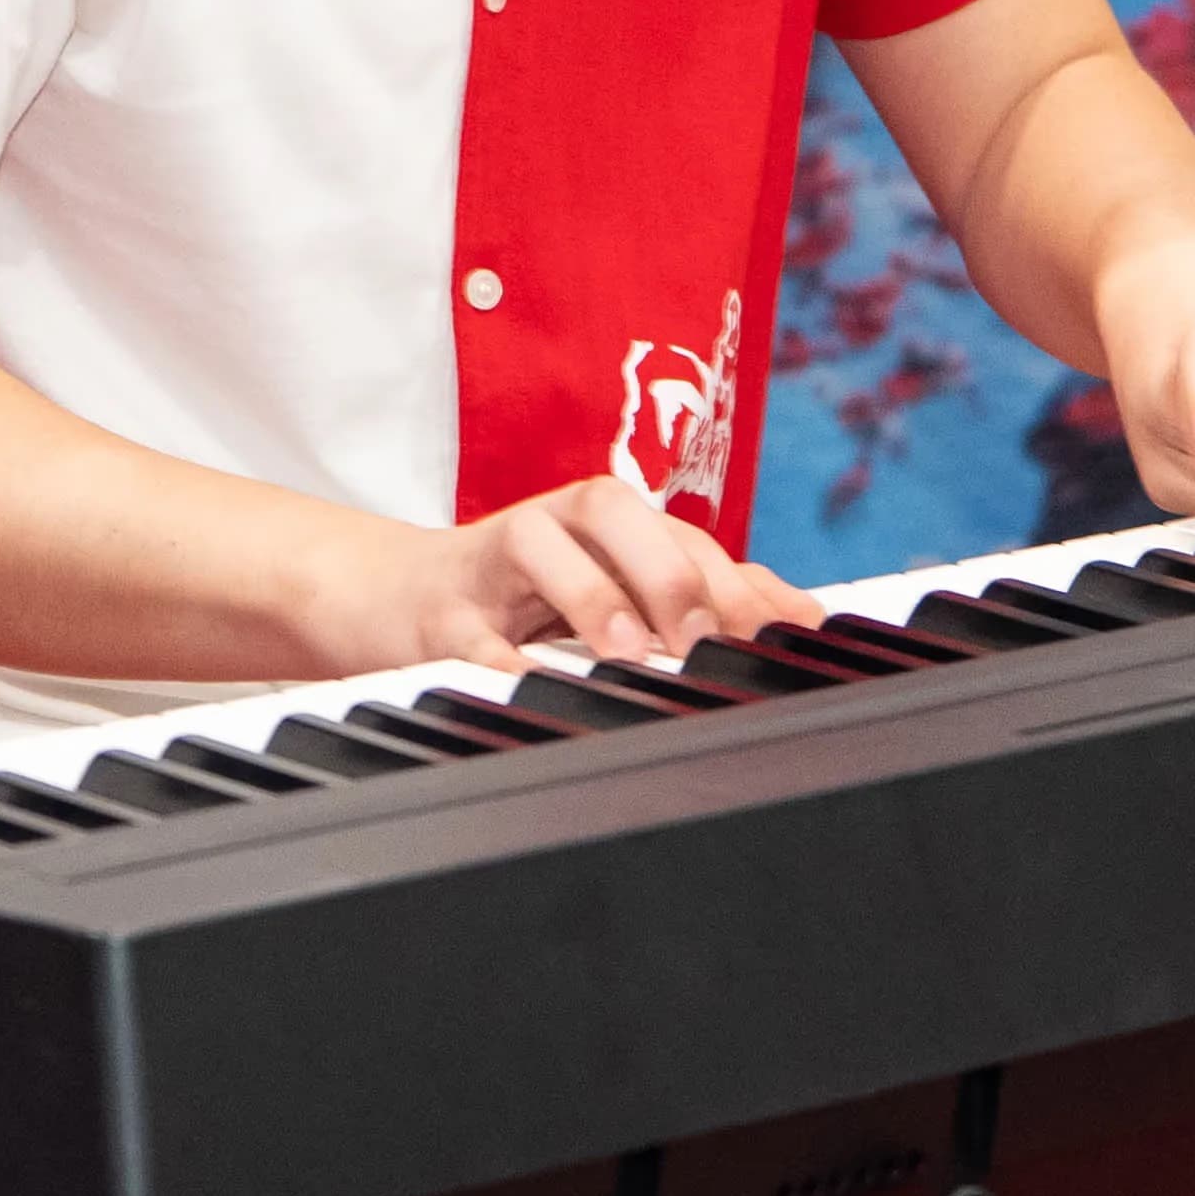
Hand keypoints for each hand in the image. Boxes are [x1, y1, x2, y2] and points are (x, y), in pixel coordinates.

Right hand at [336, 471, 819, 674]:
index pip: (686, 537)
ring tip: (625, 651)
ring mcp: (492, 561)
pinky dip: (494, 653)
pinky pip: (464, 625)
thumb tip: (802, 621)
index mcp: (606, 527)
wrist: (392, 599)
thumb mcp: (612, 593)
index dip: (740, 581)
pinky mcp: (437, 607)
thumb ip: (698, 599)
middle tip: (703, 639)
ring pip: (539, 544)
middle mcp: (554, 527)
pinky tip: (523, 682)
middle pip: (616, 513)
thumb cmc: (521, 601)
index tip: (789, 636)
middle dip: (668, 573)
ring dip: (588, 593)